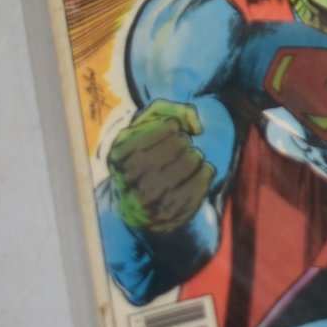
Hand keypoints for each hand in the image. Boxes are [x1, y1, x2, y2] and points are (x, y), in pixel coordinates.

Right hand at [106, 100, 213, 232]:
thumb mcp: (150, 124)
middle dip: (184, 143)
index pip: (167, 127)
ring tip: (187, 161)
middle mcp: (131, 180)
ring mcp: (150, 202)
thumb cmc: (146, 153)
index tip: (168, 133)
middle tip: (178, 149)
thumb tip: (198, 128)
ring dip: (195, 157)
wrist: (136, 201)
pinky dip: (205, 173)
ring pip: (192, 162)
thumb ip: (175, 111)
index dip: (173, 126)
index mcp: (121, 154)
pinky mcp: (169, 216)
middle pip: (180, 144)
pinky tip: (198, 172)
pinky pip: (202, 184)